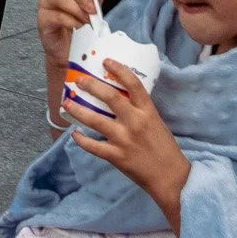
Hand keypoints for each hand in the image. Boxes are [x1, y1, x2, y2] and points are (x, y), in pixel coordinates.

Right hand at [38, 0, 111, 70]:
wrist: (68, 50)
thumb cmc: (78, 28)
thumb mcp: (92, 10)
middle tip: (93, 11)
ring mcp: (46, 4)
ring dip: (77, 10)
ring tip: (86, 20)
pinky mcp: (42, 19)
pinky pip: (56, 16)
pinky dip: (70, 21)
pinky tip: (77, 26)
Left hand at [66, 61, 190, 230]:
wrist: (169, 176)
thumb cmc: (164, 147)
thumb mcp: (156, 122)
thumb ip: (139, 110)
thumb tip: (120, 98)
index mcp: (147, 111)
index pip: (133, 84)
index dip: (119, 69)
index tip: (106, 61)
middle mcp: (134, 122)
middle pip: (110, 97)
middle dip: (91, 86)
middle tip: (79, 80)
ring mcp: (124, 140)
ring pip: (95, 120)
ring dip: (78, 111)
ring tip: (67, 103)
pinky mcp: (116, 156)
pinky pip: (93, 146)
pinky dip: (81, 139)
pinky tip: (74, 133)